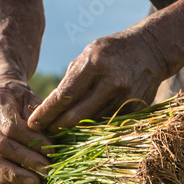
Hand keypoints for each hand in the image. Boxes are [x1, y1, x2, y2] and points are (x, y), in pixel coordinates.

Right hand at [0, 77, 52, 183]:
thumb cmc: (18, 98)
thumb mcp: (29, 97)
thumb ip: (37, 115)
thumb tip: (48, 140)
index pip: (10, 127)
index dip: (32, 141)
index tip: (52, 150)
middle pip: (1, 146)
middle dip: (26, 160)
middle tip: (47, 169)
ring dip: (15, 175)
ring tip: (36, 182)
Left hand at [28, 28, 171, 131]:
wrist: (150, 50)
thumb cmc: (111, 51)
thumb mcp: (88, 55)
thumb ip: (71, 80)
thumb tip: (50, 108)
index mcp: (95, 64)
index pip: (64, 95)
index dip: (46, 112)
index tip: (32, 124)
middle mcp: (111, 83)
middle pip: (77, 115)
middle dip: (57, 126)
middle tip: (43, 133)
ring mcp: (125, 98)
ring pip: (92, 123)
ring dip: (74, 131)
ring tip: (59, 133)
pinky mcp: (135, 109)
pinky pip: (107, 124)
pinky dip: (93, 128)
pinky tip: (82, 130)